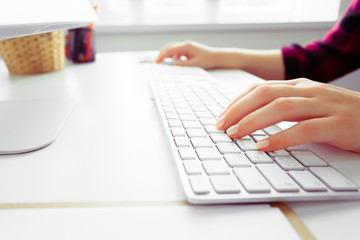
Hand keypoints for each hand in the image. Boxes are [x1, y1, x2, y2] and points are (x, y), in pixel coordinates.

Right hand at [155, 41, 219, 68]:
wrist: (216, 56)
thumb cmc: (208, 59)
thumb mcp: (195, 64)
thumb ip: (183, 65)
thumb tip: (173, 66)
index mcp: (186, 46)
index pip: (171, 50)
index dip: (162, 56)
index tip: (157, 61)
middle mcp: (185, 45)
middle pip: (169, 47)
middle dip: (162, 54)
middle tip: (156, 62)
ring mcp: (186, 47)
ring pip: (172, 49)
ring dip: (167, 54)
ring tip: (162, 62)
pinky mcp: (187, 50)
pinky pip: (177, 52)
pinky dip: (172, 56)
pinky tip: (173, 61)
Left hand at [215, 78, 359, 152]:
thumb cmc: (340, 115)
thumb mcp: (309, 105)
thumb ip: (284, 107)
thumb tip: (251, 119)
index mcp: (300, 85)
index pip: (261, 88)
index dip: (238, 101)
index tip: (222, 115)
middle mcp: (309, 90)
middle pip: (265, 94)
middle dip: (239, 109)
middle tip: (221, 125)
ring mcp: (324, 104)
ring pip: (281, 107)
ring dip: (253, 121)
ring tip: (235, 134)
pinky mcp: (337, 123)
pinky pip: (304, 129)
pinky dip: (281, 137)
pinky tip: (264, 146)